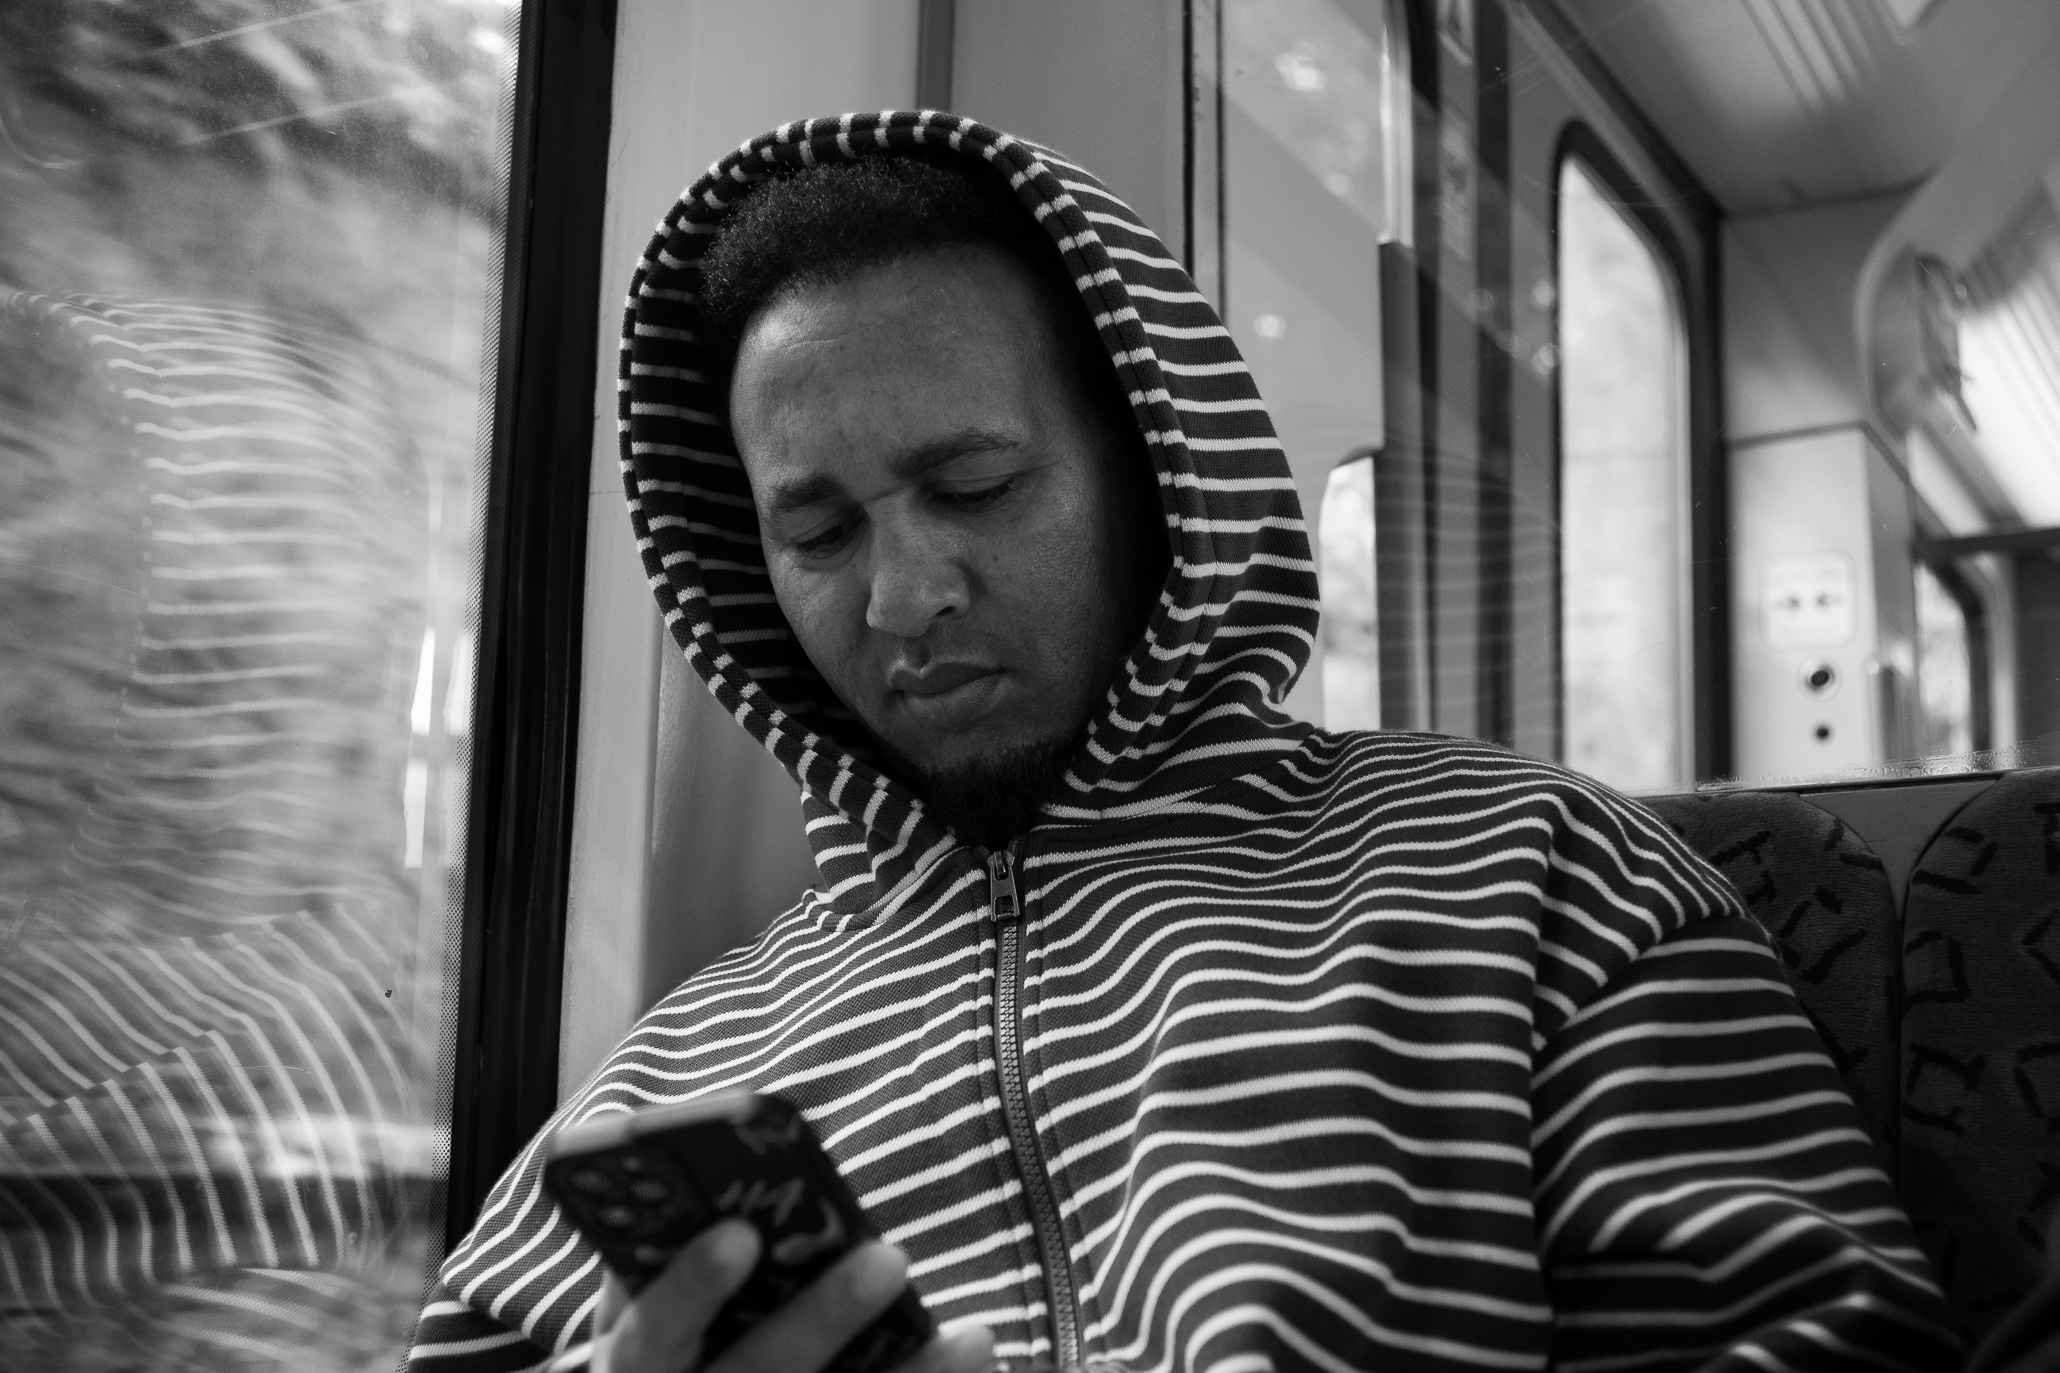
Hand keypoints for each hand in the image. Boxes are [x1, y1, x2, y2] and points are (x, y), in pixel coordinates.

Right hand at [592, 1219, 994, 1372]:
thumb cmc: (665, 1338)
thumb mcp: (641, 1304)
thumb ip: (665, 1250)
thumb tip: (721, 1169)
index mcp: (638, 1363)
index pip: (653, 1329)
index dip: (691, 1285)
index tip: (738, 1233)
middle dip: (824, 1319)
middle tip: (888, 1258)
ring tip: (975, 1336)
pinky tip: (978, 1356)